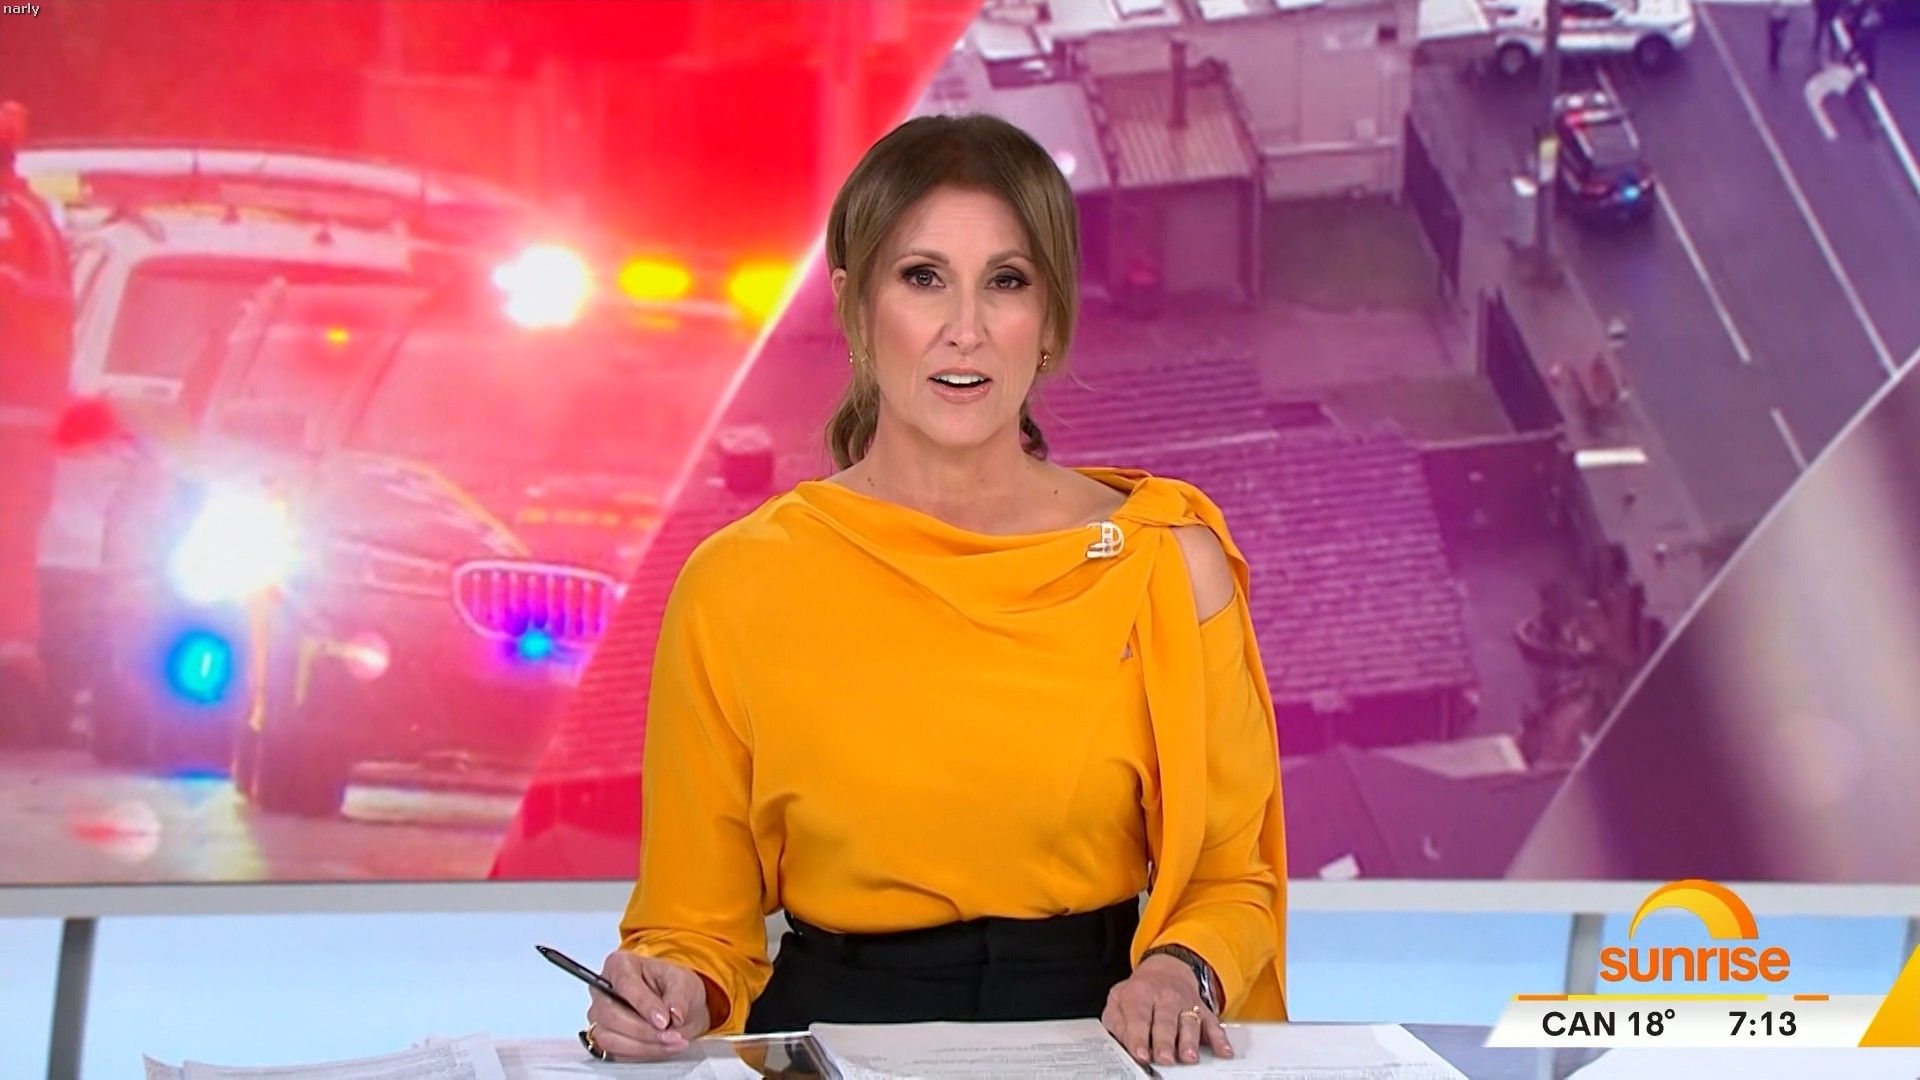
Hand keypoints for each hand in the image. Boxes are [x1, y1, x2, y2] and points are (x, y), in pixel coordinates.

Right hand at [584, 949, 711, 1061]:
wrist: (677, 1006)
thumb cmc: (674, 986)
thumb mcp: (683, 983)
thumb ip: (678, 997)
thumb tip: (674, 1016)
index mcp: (619, 965)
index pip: (624, 985)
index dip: (643, 1005)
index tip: (664, 1020)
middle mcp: (602, 990)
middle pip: (611, 1015)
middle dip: (644, 1031)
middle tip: (672, 1036)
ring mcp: (600, 1017)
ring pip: (609, 1038)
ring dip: (643, 1046)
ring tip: (671, 1044)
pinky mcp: (604, 1039)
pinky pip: (615, 1053)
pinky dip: (641, 1054)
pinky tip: (663, 1049)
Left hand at [1102, 954, 1234, 1067]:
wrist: (1168, 969)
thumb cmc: (1141, 991)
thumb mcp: (1118, 999)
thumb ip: (1116, 1021)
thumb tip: (1124, 1042)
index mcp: (1140, 993)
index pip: (1138, 1017)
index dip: (1138, 1037)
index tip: (1140, 1054)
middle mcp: (1165, 997)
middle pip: (1165, 1021)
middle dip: (1165, 1042)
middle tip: (1164, 1058)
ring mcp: (1186, 1004)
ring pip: (1190, 1023)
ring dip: (1190, 1041)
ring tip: (1189, 1057)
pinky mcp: (1203, 1011)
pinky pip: (1213, 1024)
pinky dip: (1219, 1038)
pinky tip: (1223, 1050)